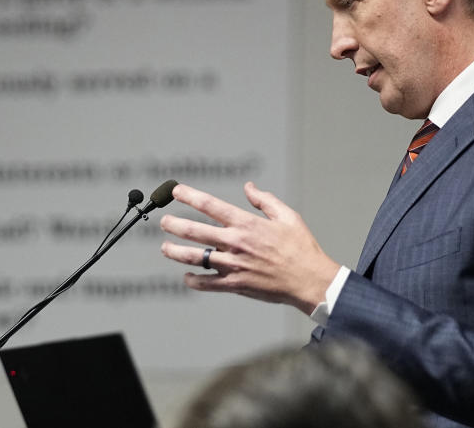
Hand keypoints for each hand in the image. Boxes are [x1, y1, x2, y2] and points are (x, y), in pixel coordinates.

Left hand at [160, 181, 339, 314]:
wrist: (309, 280)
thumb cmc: (301, 248)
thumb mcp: (287, 216)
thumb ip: (264, 201)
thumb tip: (249, 188)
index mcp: (246, 224)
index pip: (210, 205)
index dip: (190, 196)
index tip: (176, 191)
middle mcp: (235, 243)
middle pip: (194, 231)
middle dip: (174, 224)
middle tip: (164, 221)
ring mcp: (233, 265)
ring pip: (195, 257)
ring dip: (175, 251)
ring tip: (165, 247)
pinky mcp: (235, 285)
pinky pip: (207, 283)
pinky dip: (193, 280)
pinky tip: (186, 276)